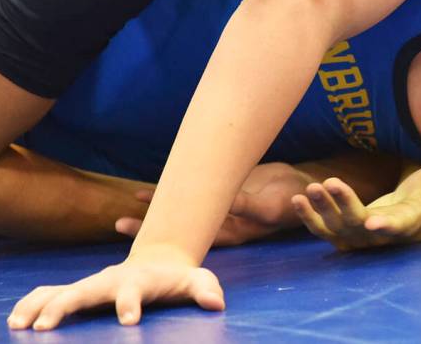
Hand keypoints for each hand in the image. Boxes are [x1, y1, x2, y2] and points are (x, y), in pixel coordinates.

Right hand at [7, 248, 223, 329]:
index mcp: (139, 280)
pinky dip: (34, 303)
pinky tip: (16, 320)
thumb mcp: (198, 281)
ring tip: (19, 325)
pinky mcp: (82, 290)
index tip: (129, 321)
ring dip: (40, 306)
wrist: (160, 262)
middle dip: (66, 306)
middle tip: (46, 327)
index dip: (130, 304)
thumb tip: (215, 303)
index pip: (133, 292)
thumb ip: (206, 289)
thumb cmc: (179, 278)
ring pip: (62, 291)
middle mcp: (111, 279)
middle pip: (86, 290)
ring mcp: (94, 284)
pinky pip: (52, 294)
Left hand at [117, 162, 307, 246]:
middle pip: (179, 226)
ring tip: (131, 200)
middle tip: (119, 224)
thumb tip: (225, 204)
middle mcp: (220, 222)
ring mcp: (220, 207)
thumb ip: (246, 205)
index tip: (144, 234)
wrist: (301, 187)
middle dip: (150, 225)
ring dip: (159, 204)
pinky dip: (178, 185)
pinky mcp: (224, 189)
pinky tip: (161, 182)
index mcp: (230, 231)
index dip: (167, 236)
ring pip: (184, 208)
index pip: (190, 237)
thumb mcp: (269, 205)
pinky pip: (196, 188)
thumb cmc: (289, 199)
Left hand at [293, 145, 420, 250]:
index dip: (384, 225)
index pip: (395, 226)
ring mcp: (360, 239)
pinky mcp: (344, 235)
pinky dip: (309, 218)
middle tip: (329, 183)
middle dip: (343, 205)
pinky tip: (298, 200)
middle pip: (358, 224)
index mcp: (406, 224)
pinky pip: (324, 230)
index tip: (371, 222)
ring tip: (309, 189)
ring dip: (321, 210)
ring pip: (337, 228)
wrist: (413, 220)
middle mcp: (380, 236)